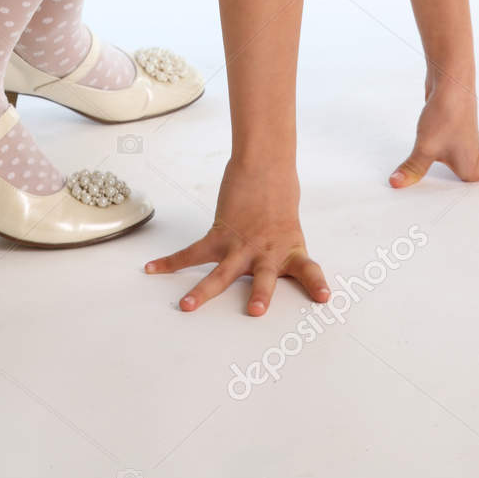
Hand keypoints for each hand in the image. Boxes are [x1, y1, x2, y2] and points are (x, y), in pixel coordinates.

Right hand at [144, 159, 329, 315]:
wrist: (265, 166)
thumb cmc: (279, 199)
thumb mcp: (288, 231)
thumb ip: (282, 254)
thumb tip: (274, 270)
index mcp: (290, 251)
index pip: (309, 270)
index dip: (317, 284)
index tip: (325, 298)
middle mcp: (266, 252)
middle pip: (263, 277)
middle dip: (260, 295)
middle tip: (256, 311)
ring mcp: (241, 245)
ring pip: (221, 273)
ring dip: (203, 291)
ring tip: (188, 306)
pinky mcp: (219, 235)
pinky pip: (192, 253)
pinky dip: (171, 262)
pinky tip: (153, 269)